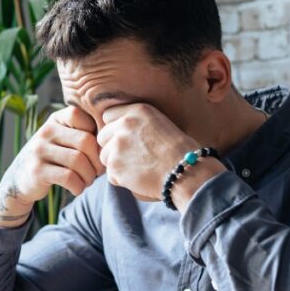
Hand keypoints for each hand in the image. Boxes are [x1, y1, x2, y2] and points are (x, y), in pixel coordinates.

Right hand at [0, 106, 103, 227]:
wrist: (21, 178)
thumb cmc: (54, 158)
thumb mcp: (63, 139)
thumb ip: (83, 133)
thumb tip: (113, 140)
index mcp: (56, 119)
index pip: (83, 118)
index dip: (96, 136)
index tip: (97, 152)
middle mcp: (46, 131)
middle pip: (85, 141)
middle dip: (97, 160)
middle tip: (97, 172)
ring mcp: (39, 150)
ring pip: (78, 161)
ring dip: (89, 176)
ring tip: (87, 181)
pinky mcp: (37, 171)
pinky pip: (68, 178)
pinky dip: (79, 186)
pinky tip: (77, 188)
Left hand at [98, 104, 222, 208]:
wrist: (186, 171)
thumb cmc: (180, 151)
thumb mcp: (160, 124)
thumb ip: (136, 123)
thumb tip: (114, 131)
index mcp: (137, 111)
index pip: (108, 115)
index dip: (115, 128)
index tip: (127, 139)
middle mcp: (124, 125)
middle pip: (102, 136)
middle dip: (112, 147)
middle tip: (132, 157)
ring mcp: (117, 146)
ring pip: (104, 156)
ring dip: (116, 164)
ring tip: (138, 168)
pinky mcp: (115, 167)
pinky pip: (110, 175)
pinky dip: (121, 180)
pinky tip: (139, 178)